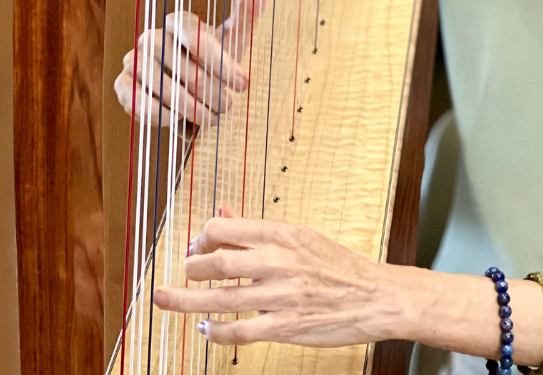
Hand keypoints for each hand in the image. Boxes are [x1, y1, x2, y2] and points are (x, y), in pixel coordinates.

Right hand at [114, 0, 270, 126]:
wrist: (188, 91)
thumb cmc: (212, 63)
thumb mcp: (233, 40)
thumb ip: (247, 9)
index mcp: (178, 22)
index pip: (193, 33)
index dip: (220, 62)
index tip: (244, 84)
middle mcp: (152, 38)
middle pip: (180, 65)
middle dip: (210, 91)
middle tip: (228, 108)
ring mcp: (134, 61)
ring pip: (161, 85)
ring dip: (190, 107)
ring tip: (211, 118)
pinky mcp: (124, 86)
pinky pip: (138, 100)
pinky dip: (161, 115)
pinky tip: (180, 122)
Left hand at [152, 211, 416, 346]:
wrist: (376, 297)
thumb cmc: (337, 265)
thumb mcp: (299, 236)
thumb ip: (257, 228)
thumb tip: (221, 210)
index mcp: (282, 234)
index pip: (226, 229)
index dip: (202, 237)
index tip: (195, 245)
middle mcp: (279, 262)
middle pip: (218, 262)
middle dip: (191, 268)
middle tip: (183, 272)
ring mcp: (282, 296)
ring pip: (222, 298)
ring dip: (188, 301)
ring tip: (166, 300)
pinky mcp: (286, 326)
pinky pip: (241, 331)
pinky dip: (216, 331)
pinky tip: (205, 329)